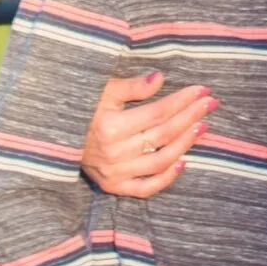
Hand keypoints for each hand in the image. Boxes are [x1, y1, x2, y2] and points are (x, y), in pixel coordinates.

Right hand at [79, 71, 210, 196]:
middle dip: (190, 117)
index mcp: (109, 127)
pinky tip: (184, 162)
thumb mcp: (102, 91)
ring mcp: (114, 173)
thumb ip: (132, 87)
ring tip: (203, 127)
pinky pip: (146, 188)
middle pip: (163, 135)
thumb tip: (160, 77)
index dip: (182, 101)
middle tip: (211, 104)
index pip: (157, 113)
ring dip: (185, 144)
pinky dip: (167, 178)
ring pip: (160, 161)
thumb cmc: (82, 108)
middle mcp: (113, 153)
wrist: (55, 136)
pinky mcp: (114, 187)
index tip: (202, 91)